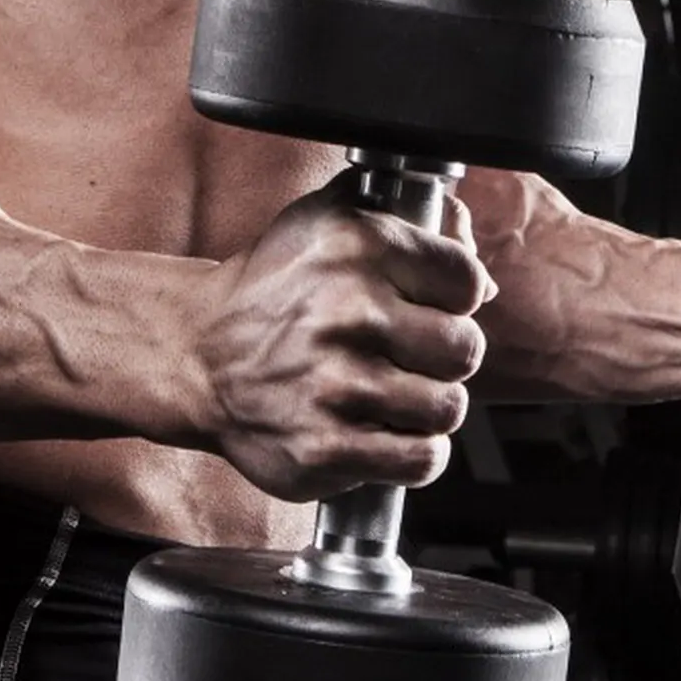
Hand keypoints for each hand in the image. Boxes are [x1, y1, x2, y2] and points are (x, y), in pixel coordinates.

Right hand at [195, 180, 491, 499]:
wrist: (195, 356)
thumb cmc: (272, 290)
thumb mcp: (327, 220)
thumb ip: (411, 220)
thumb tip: (484, 282)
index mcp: (357, 245)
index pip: (466, 282)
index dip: (452, 300)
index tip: (424, 309)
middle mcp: (347, 311)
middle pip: (465, 349)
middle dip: (443, 357)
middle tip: (406, 357)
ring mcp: (335, 385)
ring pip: (448, 408)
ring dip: (427, 407)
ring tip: (391, 395)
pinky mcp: (325, 448)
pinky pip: (422, 459)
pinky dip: (413, 452)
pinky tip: (386, 433)